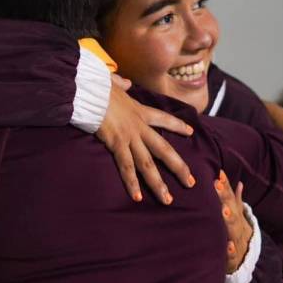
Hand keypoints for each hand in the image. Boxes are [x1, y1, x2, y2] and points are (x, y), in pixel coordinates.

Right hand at [96, 75, 195, 203]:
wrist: (91, 90)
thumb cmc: (99, 86)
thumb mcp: (114, 83)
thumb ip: (121, 84)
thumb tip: (125, 83)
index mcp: (140, 110)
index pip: (164, 119)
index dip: (178, 125)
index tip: (190, 131)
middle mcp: (139, 126)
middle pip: (164, 150)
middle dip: (179, 167)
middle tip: (190, 182)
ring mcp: (129, 137)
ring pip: (148, 164)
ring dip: (158, 183)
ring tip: (167, 200)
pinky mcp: (116, 143)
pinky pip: (126, 167)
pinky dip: (132, 183)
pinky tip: (137, 197)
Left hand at [217, 170, 250, 273]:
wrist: (246, 260)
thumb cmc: (237, 234)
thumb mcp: (238, 217)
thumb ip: (235, 200)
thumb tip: (238, 183)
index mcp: (236, 216)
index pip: (231, 199)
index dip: (225, 187)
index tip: (218, 175)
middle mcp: (238, 226)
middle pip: (233, 210)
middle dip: (225, 198)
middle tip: (216, 185)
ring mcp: (238, 241)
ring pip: (234, 230)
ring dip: (229, 220)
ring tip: (223, 210)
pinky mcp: (234, 258)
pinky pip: (233, 255)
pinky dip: (231, 250)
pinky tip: (228, 246)